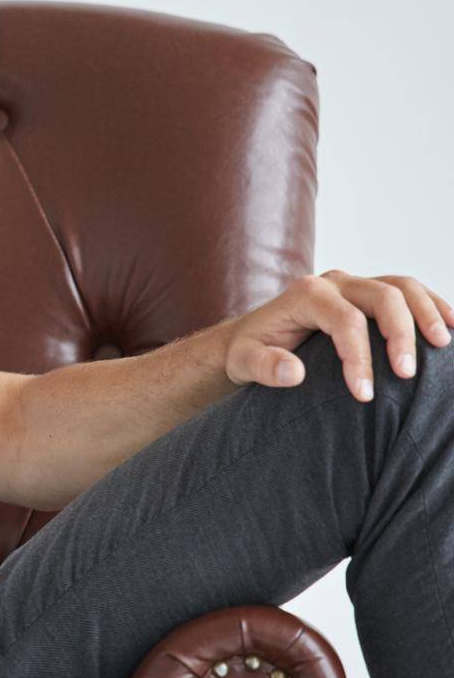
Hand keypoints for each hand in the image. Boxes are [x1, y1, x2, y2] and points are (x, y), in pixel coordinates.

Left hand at [225, 269, 453, 400]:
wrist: (250, 337)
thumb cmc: (249, 351)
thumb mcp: (243, 362)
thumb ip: (264, 366)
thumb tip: (294, 372)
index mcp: (305, 295)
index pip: (344, 321)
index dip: (358, 357)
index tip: (364, 395)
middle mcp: (333, 282)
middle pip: (382, 297)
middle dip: (399, 335)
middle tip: (408, 374)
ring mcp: (353, 284)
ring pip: (402, 287)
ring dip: (427, 314)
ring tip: (444, 345)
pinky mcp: (368, 293)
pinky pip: (407, 291)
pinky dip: (431, 305)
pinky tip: (451, 326)